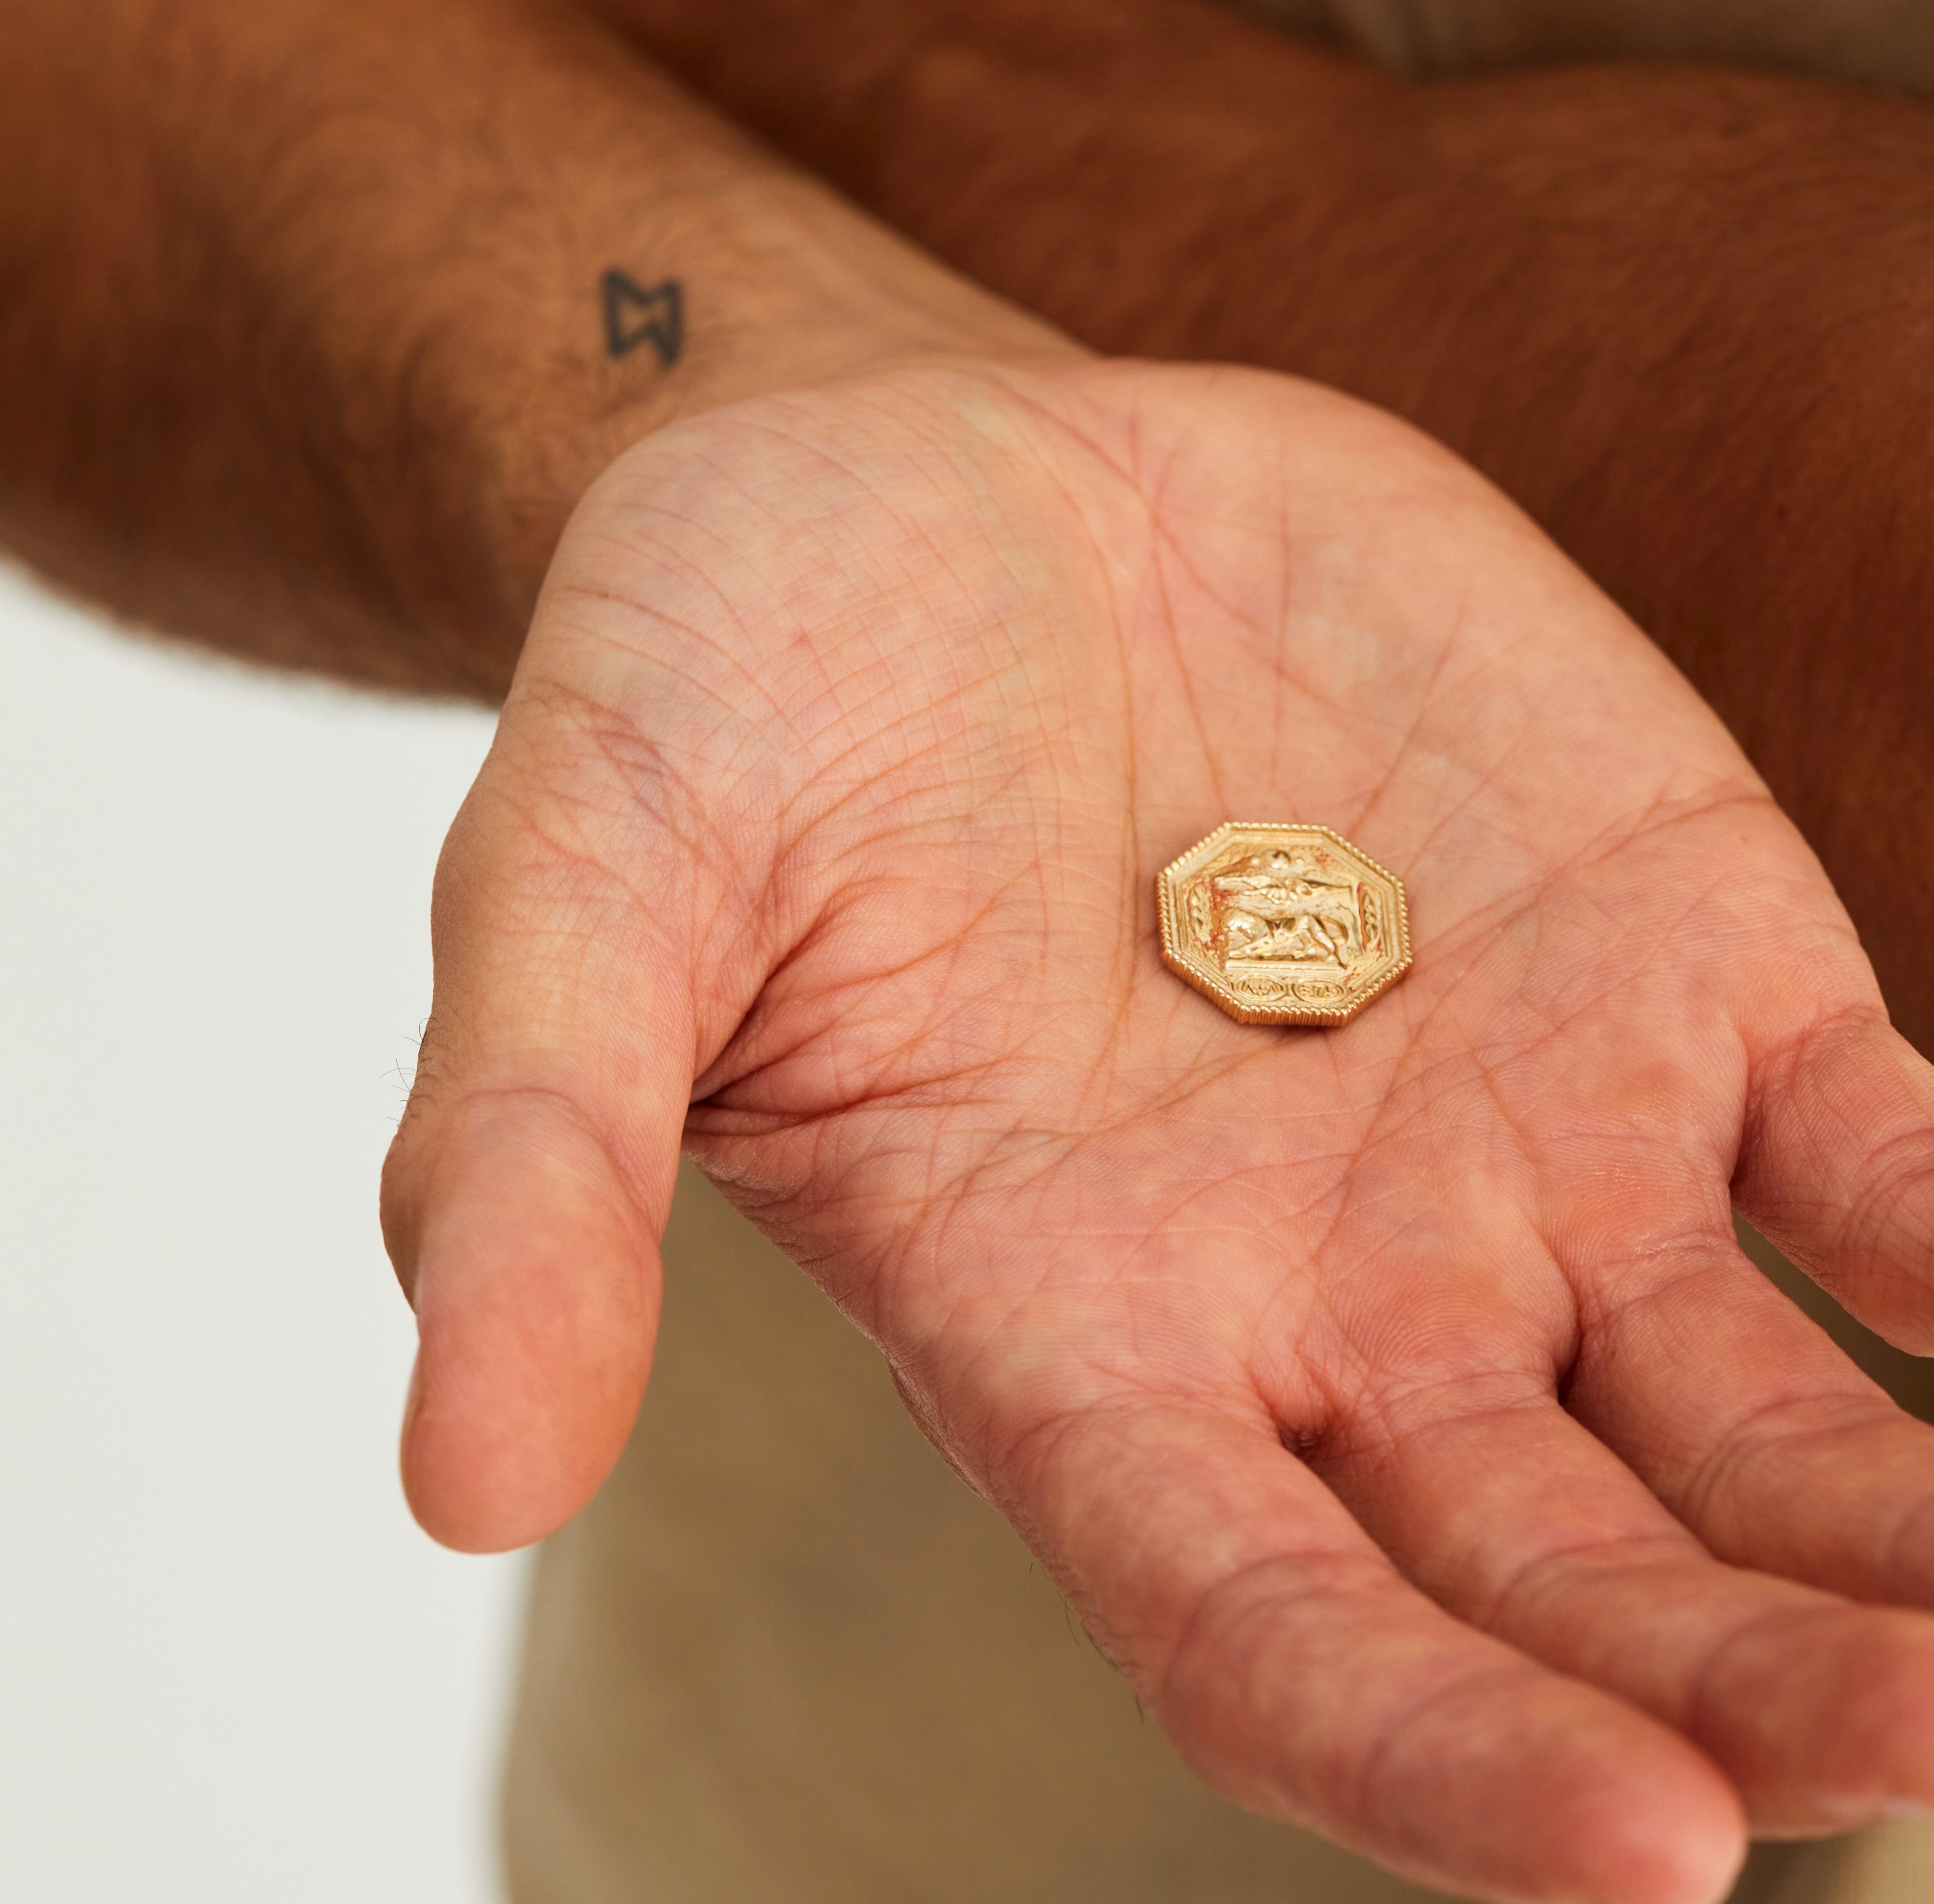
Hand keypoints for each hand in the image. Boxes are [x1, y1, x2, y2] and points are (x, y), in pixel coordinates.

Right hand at [385, 359, 1933, 1903]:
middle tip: (1923, 1748)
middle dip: (1753, 1690)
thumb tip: (460, 1471)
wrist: (915, 482)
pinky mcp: (1676, 951)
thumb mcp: (580, 887)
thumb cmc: (711, 697)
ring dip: (1923, 1528)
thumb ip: (536, 1160)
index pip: (1269, 1630)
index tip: (1645, 1865)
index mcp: (1076, 1329)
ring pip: (1780, 1421)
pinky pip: (1891, 1157)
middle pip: (1572, 1579)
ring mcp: (1532, 1137)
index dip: (1435, 1760)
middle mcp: (1333, 1292)